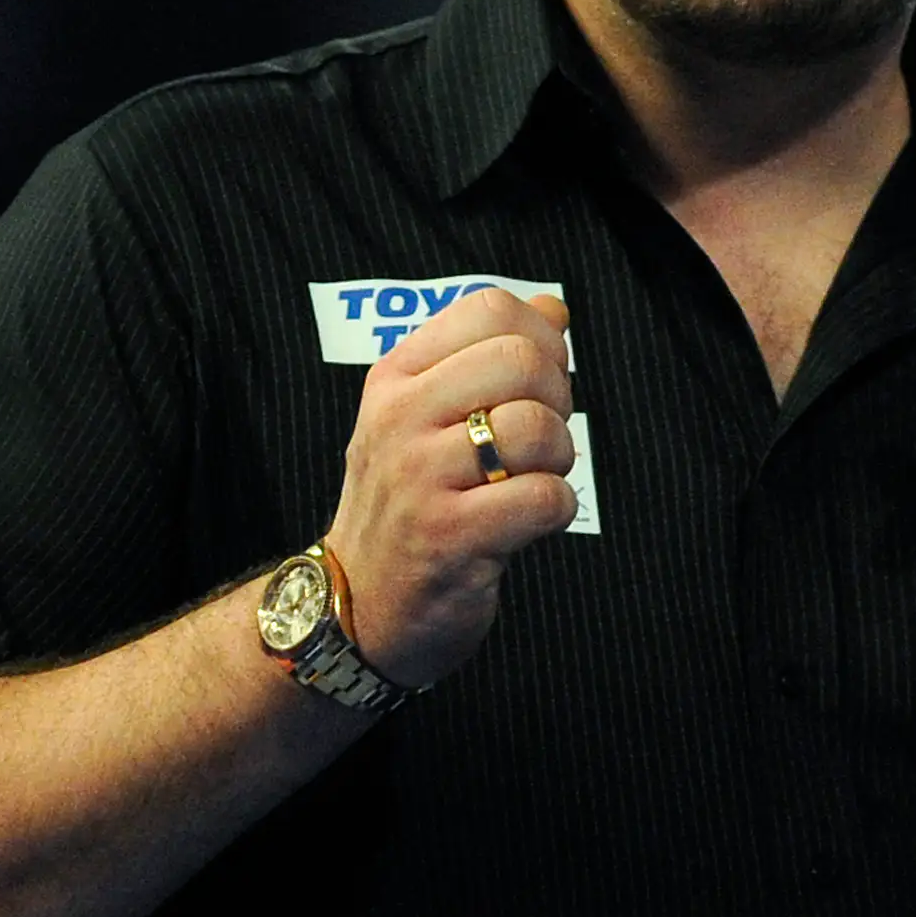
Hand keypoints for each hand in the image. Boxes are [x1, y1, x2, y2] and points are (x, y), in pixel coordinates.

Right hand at [320, 288, 577, 687]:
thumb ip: (486, 359)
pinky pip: (544, 498)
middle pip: (521, 359)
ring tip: (529, 480)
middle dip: (556, 398)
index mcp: (395, 379)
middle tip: (537, 440)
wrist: (357, 608)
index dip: (538, 338)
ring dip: (558, 458)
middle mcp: (399, 418)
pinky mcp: (448, 537)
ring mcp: (419, 478)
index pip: (489, 308)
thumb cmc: (407, 506)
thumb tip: (554, 308)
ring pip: (535, 426)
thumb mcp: (425, 419)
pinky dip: (555, 509)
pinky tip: (526, 522)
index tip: (533, 383)